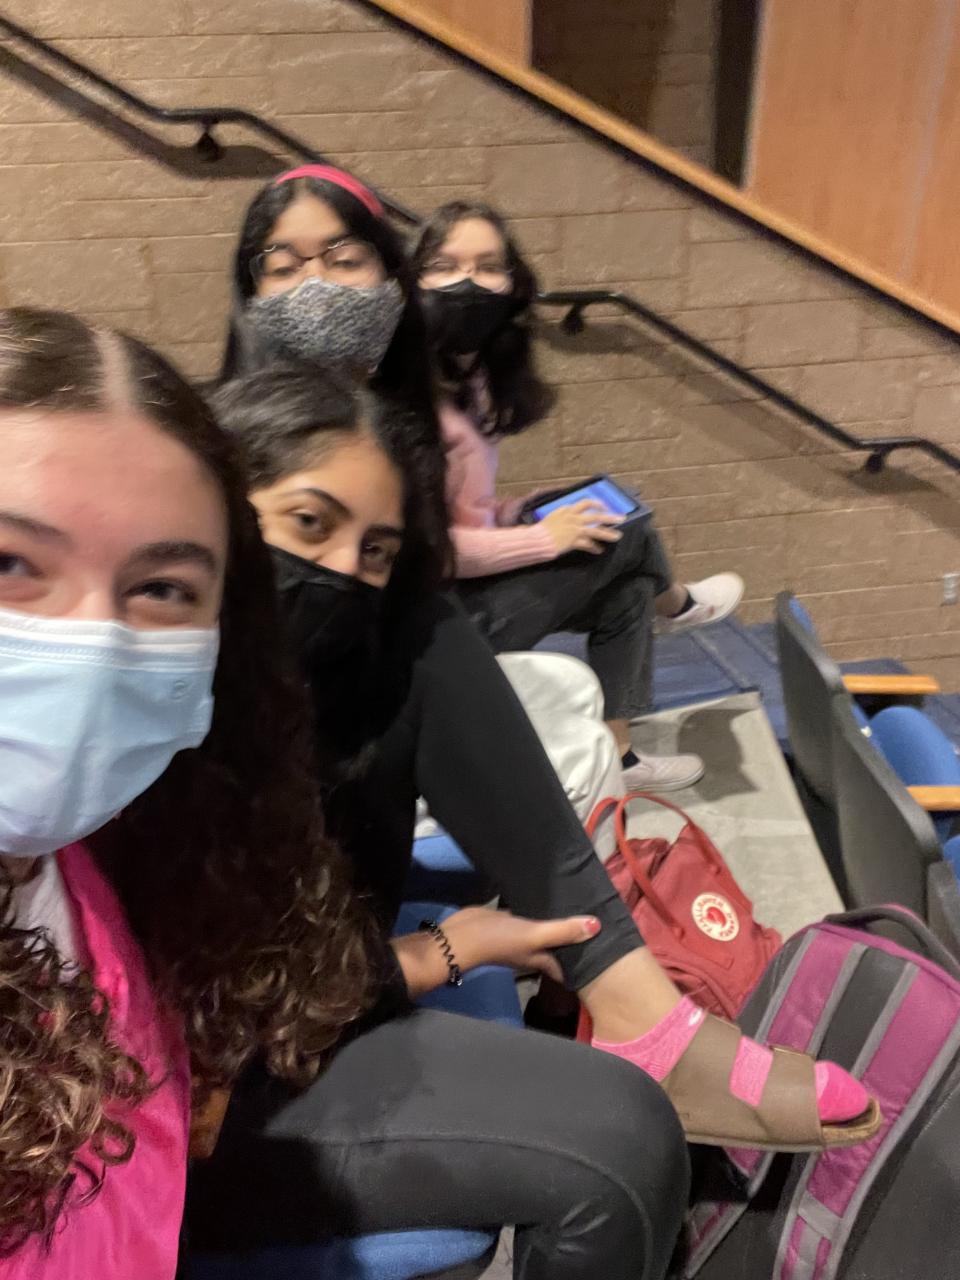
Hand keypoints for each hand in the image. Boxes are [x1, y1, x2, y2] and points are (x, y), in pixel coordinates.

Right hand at [391, 907, 601, 996]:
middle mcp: (534, 949)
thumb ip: (562, 931)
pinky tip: (549, 897)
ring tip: (580, 906)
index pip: (569, 965)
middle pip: (560, 946)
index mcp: (543, 958)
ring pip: (546, 931)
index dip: (586, 962)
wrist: (459, 937)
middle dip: (576, 939)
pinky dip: (541, 911)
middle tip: (599, 925)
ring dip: (559, 924)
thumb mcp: (534, 935)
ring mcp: (521, 936)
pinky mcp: (510, 921)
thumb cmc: (498, 941)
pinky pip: (531, 917)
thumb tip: (597, 926)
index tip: (606, 955)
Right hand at [542, 500, 623, 555]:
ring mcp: (575, 529)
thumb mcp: (553, 517)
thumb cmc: (541, 529)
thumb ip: (564, 516)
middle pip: (596, 515)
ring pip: (596, 529)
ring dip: (608, 533)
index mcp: (567, 509)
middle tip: (621, 518)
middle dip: (610, 517)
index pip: (586, 503)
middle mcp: (573, 517)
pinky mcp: (574, 540)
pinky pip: (588, 544)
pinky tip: (599, 550)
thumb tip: (572, 518)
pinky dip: (594, 547)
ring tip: (617, 536)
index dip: (597, 504)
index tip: (604, 507)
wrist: (536, 539)